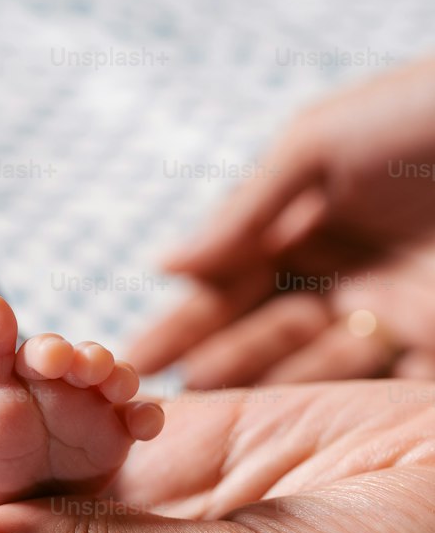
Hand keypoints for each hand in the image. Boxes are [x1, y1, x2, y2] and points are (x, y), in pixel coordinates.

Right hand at [129, 56, 434, 385]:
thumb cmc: (424, 114)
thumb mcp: (317, 144)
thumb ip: (243, 210)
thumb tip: (163, 265)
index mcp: (301, 225)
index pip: (223, 287)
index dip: (177, 324)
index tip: (128, 362)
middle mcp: (337, 277)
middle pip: (256, 338)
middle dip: (212, 367)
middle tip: (158, 403)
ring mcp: (386, 315)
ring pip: (307, 370)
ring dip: (266, 383)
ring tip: (220, 405)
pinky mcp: (432, 348)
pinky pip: (375, 388)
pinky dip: (334, 402)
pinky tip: (294, 419)